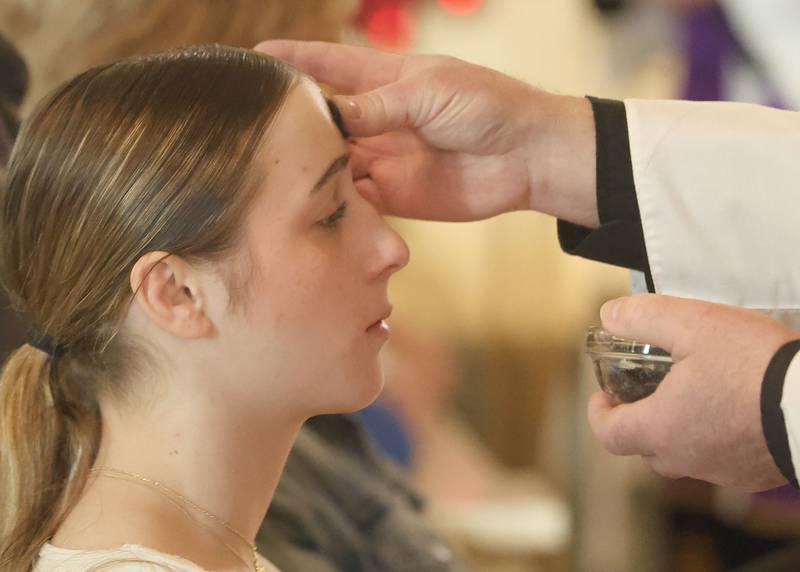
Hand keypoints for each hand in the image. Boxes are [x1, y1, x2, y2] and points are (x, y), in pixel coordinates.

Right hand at [256, 40, 597, 225]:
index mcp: (385, 80)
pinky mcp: (394, 196)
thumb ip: (377, 106)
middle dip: (293, 124)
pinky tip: (311, 202)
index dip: (294, 61)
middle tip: (254, 130)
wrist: (527, 156)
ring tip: (275, 172)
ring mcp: (383, 158)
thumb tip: (329, 116)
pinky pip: (354, 199)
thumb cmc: (486, 106)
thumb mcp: (427, 92)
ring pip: (333, 163)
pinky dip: (335, 200)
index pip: (329, 65)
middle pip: (324, 121)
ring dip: (310, 167)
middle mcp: (378, 120)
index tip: (254, 59)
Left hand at [588, 294, 797, 489]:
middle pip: (646, 448)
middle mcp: (687, 459)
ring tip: (695, 395)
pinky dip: (717, 438)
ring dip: (680, 430)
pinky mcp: (756, 474)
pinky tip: (735, 409)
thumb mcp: (692, 324)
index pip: (609, 435)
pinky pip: (723, 460)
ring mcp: (724, 472)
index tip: (603, 398)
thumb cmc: (755, 366)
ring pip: (685, 455)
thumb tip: (610, 315)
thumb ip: (644, 317)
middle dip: (640, 421)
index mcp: (661, 429)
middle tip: (648, 392)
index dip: (599, 415)